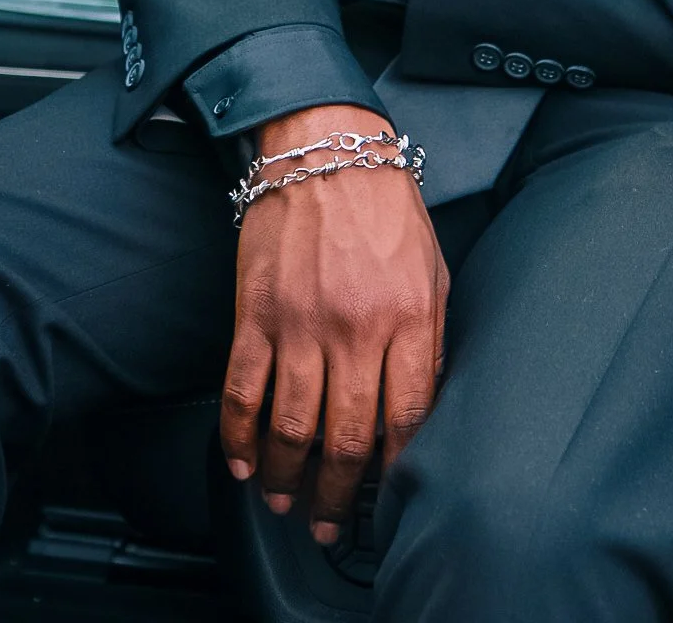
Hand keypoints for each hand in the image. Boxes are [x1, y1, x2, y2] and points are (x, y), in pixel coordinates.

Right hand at [221, 103, 448, 546]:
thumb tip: (418, 406)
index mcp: (409, 318)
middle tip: (330, 523)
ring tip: (286, 500)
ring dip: (286, 477)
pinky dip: (238, 436)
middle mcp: (355, 328)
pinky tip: (243, 461)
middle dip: (339, 496)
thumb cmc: (384, 207)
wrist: (324, 149)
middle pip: (347, 438)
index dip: (396, 470)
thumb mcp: (434, 270)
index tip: (389, 496)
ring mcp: (301, 323)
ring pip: (290, 427)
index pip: (407, 419)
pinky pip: (242, 391)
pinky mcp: (256, 313)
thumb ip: (430, 339)